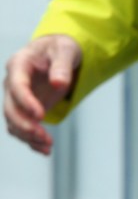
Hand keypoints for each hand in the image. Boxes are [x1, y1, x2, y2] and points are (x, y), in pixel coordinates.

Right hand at [3, 34, 81, 154]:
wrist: (56, 52)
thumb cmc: (60, 48)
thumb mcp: (66, 50)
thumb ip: (62, 66)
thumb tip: (58, 84)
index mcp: (20, 63)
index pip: (16, 85)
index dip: (26, 101)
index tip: (40, 116)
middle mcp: (13, 81)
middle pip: (10, 106)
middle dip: (24, 124)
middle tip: (43, 136)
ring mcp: (17, 96)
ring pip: (13, 120)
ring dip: (27, 135)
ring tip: (47, 146)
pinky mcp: (25, 108)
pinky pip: (21, 126)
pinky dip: (31, 140)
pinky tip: (45, 150)